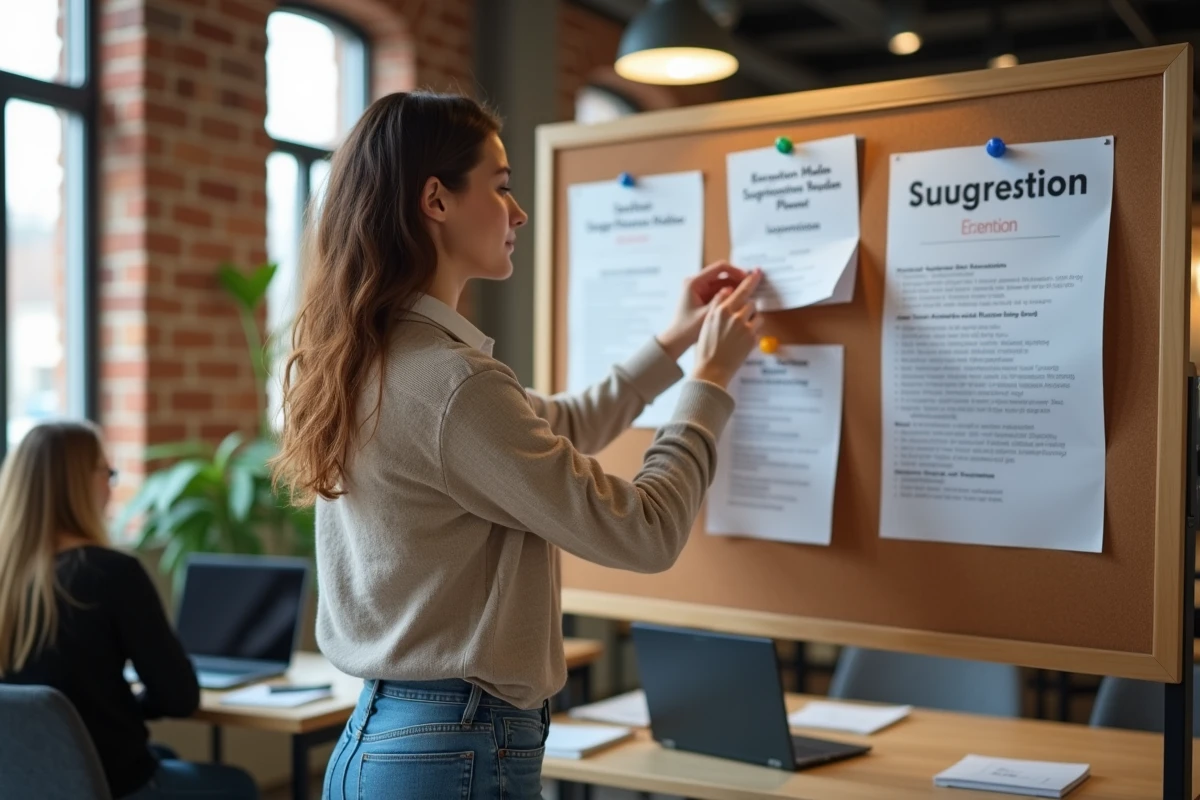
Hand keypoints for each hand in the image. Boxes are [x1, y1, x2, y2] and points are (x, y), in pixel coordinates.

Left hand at [656, 261, 748, 358]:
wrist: (676, 340)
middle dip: (738, 279)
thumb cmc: (687, 329)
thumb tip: (736, 290)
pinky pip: (720, 292)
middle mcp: (696, 282)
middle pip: (722, 275)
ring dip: (736, 287)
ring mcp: (700, 290)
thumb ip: (720, 301)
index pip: (719, 268)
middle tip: (754, 284)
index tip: (748, 278)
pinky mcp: (703, 297)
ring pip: (723, 284)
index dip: (736, 271)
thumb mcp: (706, 315)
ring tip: (751, 292)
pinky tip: (742, 300)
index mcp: (694, 283)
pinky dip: (730, 295)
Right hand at [692, 270, 764, 387]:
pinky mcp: (752, 339)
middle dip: (747, 308)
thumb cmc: (706, 347)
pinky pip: (757, 329)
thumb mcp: (706, 322)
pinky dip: (752, 332)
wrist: (711, 370)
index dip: (750, 280)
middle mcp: (735, 316)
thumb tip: (727, 290)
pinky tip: (741, 340)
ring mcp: (745, 328)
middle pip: (750, 302)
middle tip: (739, 318)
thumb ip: (717, 304)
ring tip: (739, 331)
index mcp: (722, 310)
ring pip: (756, 315)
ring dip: (751, 319)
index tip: (757, 272)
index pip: (741, 290)